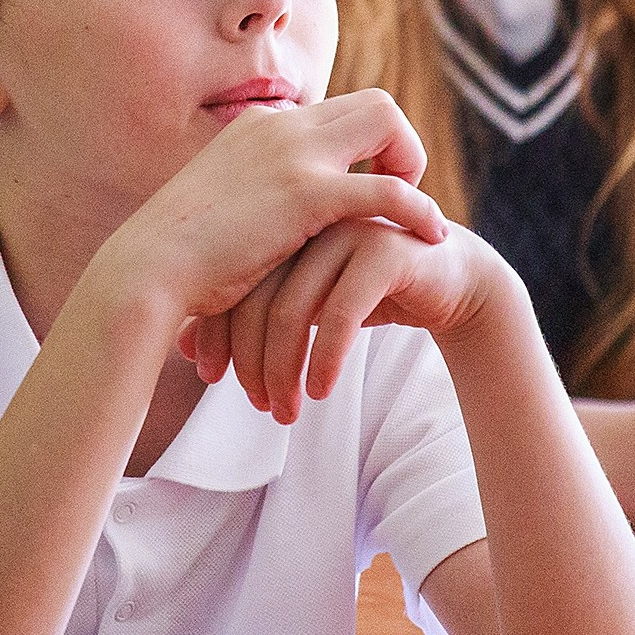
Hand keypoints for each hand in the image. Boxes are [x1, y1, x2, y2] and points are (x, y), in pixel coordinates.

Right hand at [116, 89, 446, 327]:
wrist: (146, 271)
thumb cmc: (175, 258)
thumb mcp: (215, 210)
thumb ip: (249, 201)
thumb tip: (261, 221)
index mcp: (258, 127)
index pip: (335, 113)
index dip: (363, 148)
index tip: (370, 188)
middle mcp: (279, 126)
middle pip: (373, 103)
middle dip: (399, 144)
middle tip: (400, 195)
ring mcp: (293, 154)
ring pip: (387, 121)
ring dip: (411, 161)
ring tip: (417, 213)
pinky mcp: (307, 194)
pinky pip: (388, 188)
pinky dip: (418, 209)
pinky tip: (431, 236)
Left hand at [186, 215, 512, 424]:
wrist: (453, 281)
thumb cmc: (368, 292)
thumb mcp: (304, 304)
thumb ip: (250, 317)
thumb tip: (181, 351)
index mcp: (278, 225)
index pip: (229, 281)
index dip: (216, 334)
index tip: (211, 378)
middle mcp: (306, 222)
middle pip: (255, 295)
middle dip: (249, 359)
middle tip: (255, 404)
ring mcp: (345, 230)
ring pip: (294, 308)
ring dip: (285, 369)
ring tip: (285, 412)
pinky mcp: (385, 250)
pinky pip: (342, 311)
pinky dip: (326, 357)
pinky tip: (321, 390)